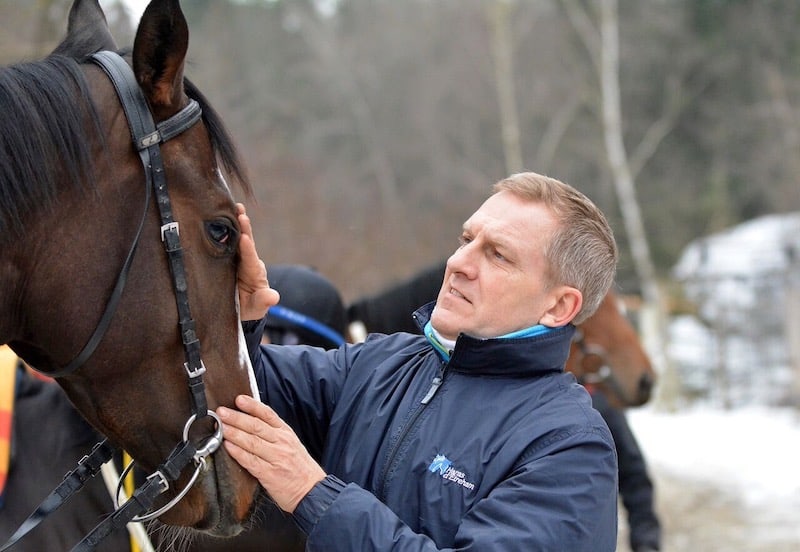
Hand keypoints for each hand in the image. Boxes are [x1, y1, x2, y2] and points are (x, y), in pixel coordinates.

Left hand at [217, 395, 325, 512]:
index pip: (268, 414)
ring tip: (221, 427)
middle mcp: (281, 443)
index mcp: (286, 433)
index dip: (252, 405)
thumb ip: (274, 434)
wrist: (312, 491)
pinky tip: (228, 446)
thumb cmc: (300, 468)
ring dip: (234, 433)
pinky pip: (250, 460)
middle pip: (256, 426)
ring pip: (251, 441)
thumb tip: (251, 422)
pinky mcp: (269, 474)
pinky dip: (238, 452)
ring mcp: (275, 458)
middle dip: (237, 418)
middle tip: (222, 412)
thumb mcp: (292, 444)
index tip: (239, 399)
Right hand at [236, 204, 279, 319]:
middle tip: (241, 212)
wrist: (239, 308)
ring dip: (236, 223)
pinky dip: (226, 229)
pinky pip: (227, 242)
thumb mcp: (257, 307)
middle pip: (246, 243)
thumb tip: (274, 297)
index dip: (248, 249)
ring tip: (235, 206)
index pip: (251, 260)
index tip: (244, 238)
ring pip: (237, 239)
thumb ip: (263, 301)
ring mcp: (239, 258)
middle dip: (244, 228)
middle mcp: (248, 262)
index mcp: (254, 273)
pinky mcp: (229, 258)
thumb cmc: (250, 307)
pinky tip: (219, 216)